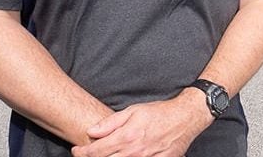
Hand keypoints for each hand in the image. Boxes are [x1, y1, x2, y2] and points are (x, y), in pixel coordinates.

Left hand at [71, 89, 212, 156]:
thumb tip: (92, 131)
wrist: (185, 118)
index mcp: (127, 137)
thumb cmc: (159, 112)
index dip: (82, 152)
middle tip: (86, 155)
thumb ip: (111, 122)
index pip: (96, 151)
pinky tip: (125, 156)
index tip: (77, 150)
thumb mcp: (133, 110)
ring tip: (104, 155)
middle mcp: (134, 152)